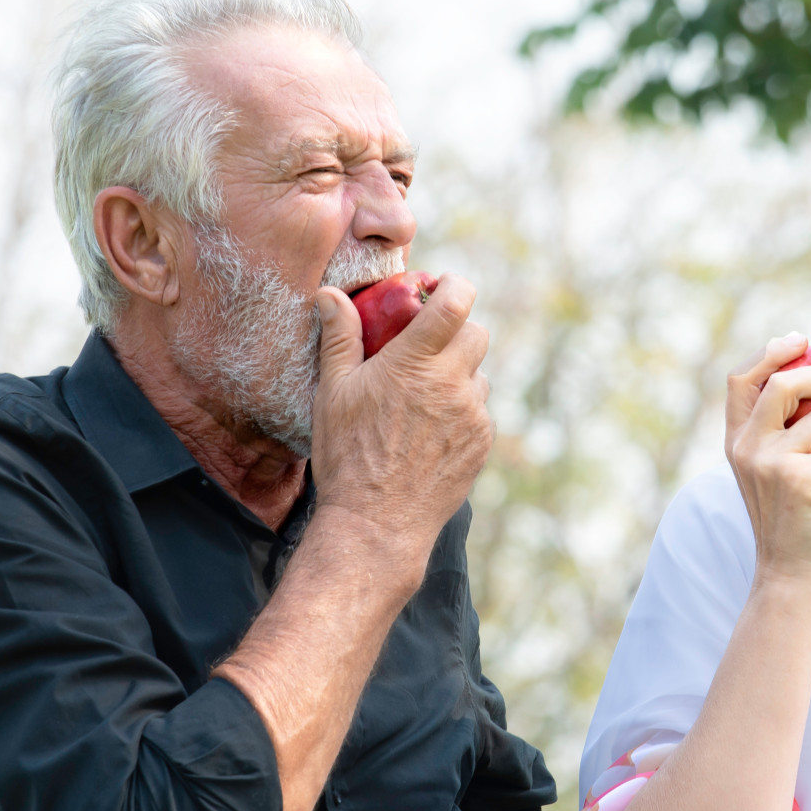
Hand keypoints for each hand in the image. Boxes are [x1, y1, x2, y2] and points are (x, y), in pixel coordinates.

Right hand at [307, 274, 492, 583]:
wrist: (376, 524)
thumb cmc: (347, 456)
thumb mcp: (334, 392)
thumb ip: (339, 337)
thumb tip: (329, 294)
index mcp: (416, 363)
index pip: (456, 302)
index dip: (455, 286)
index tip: (440, 287)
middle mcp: (453, 384)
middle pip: (477, 333)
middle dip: (457, 330)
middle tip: (427, 343)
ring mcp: (473, 416)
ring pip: (479, 375)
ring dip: (459, 374)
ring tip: (422, 394)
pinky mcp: (481, 444)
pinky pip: (479, 412)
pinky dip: (461, 409)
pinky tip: (430, 429)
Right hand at [725, 333, 810, 591]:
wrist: (788, 574)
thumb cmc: (791, 521)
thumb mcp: (770, 471)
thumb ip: (777, 432)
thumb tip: (810, 383)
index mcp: (735, 440)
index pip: (740, 378)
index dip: (771, 353)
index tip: (802, 342)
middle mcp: (746, 446)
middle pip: (785, 382)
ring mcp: (770, 462)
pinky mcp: (800, 480)